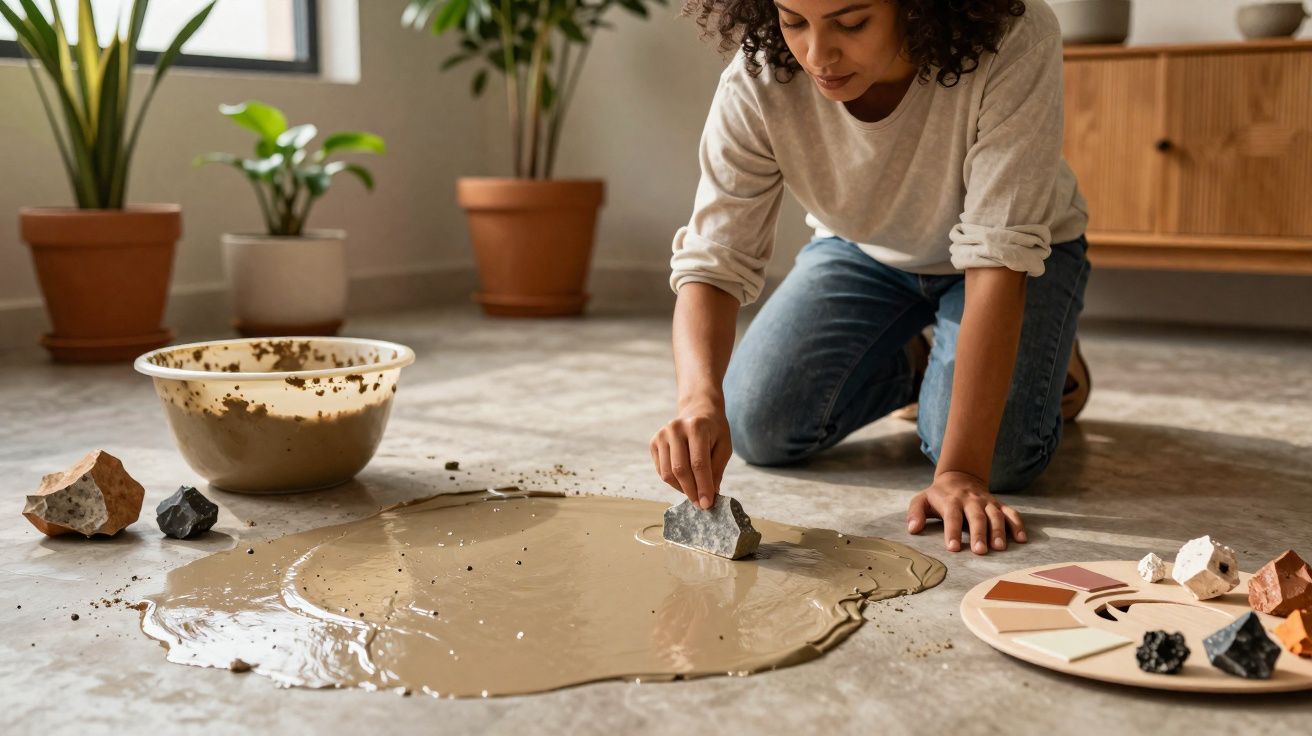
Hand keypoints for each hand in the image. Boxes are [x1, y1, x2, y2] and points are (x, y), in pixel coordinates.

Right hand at [650, 399, 732, 508]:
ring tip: (694, 492)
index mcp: (696, 427)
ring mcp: (661, 435)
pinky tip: (685, 481)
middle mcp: (675, 428)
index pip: (698, 463)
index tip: (708, 504)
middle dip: (691, 491)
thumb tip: (709, 495)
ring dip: (681, 489)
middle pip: (680, 469)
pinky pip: (661, 471)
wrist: (697, 410)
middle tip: (700, 504)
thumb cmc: (714, 430)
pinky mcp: (653, 442)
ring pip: (667, 473)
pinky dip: (673, 482)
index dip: (703, 486)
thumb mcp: (724, 446)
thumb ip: (717, 470)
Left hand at [906, 470, 1026, 553]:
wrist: (959, 476)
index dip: (952, 532)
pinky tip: (1021, 539)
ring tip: (1000, 547)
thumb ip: (915, 513)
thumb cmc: (938, 495)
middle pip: (976, 517)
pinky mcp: (998, 505)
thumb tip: (912, 529)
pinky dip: (1017, 524)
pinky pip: (1010, 513)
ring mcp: (987, 502)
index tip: (953, 548)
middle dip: (979, 534)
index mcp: (951, 500)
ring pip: (995, 515)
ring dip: (999, 531)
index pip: (952, 516)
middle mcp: (971, 501)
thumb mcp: (921, 500)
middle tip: (980, 551)